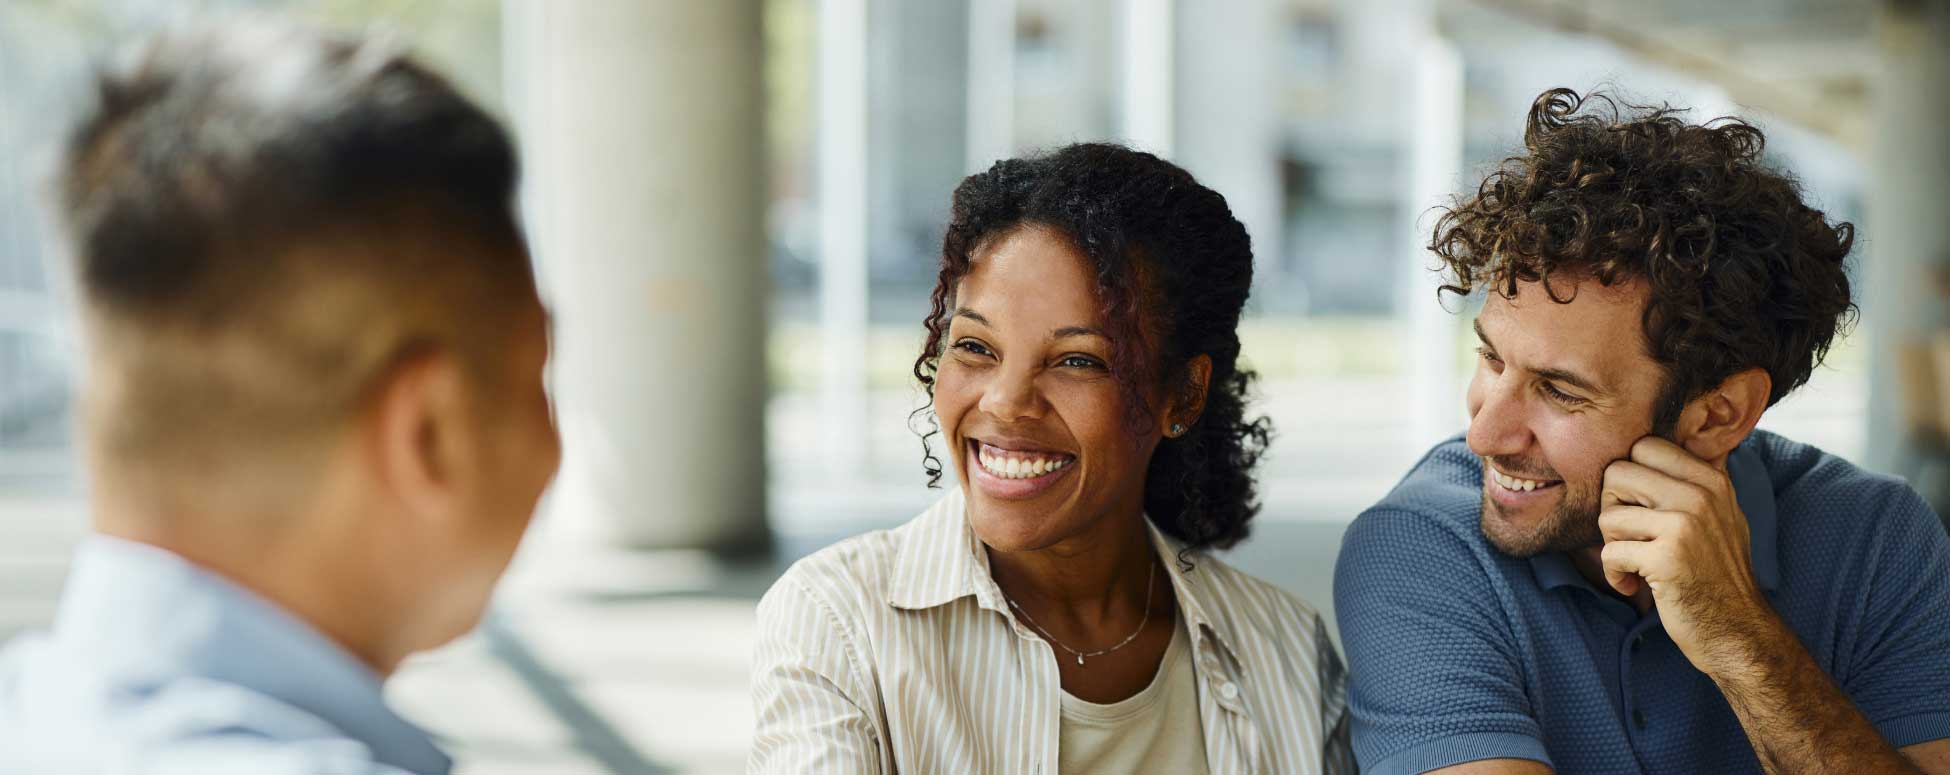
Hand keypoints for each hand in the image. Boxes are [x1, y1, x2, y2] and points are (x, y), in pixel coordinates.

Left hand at [1599, 436, 1777, 675]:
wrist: (1737, 630)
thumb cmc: (1716, 573)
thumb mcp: (1721, 515)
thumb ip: (1692, 480)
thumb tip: (1658, 442)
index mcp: (1710, 480)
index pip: (1643, 446)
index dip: (1628, 477)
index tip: (1638, 507)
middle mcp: (1700, 496)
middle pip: (1617, 473)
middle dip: (1612, 507)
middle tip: (1630, 536)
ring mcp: (1685, 527)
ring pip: (1608, 515)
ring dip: (1612, 544)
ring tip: (1635, 562)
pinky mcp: (1667, 559)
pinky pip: (1610, 552)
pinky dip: (1614, 574)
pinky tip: (1633, 585)